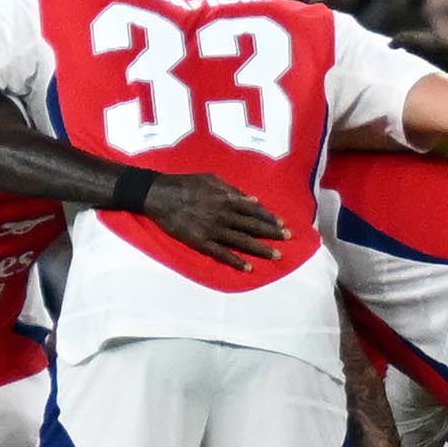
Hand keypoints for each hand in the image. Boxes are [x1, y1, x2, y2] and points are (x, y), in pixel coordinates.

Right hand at [140, 174, 287, 267]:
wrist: (159, 195)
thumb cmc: (185, 184)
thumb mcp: (211, 179)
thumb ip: (232, 190)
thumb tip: (253, 199)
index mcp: (227, 199)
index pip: (254, 211)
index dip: (270, 218)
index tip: (283, 225)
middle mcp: (224, 215)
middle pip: (252, 227)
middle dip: (272, 234)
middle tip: (288, 240)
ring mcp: (213, 230)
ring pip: (242, 241)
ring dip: (260, 249)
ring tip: (276, 255)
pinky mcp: (201, 242)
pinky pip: (221, 253)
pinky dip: (235, 261)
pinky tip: (248, 268)